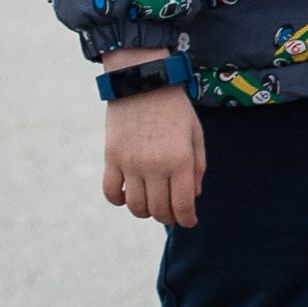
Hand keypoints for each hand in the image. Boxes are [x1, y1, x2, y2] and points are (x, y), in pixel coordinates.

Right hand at [98, 81, 202, 227]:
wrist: (144, 84)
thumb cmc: (175, 110)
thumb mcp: (196, 136)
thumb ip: (197, 168)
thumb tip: (192, 196)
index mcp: (181, 160)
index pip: (182, 204)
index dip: (186, 218)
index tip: (189, 222)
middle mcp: (155, 166)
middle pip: (158, 208)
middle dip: (167, 217)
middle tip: (172, 214)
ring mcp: (130, 163)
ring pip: (135, 205)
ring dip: (144, 211)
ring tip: (151, 205)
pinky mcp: (111, 158)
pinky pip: (110, 191)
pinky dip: (118, 200)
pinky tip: (127, 197)